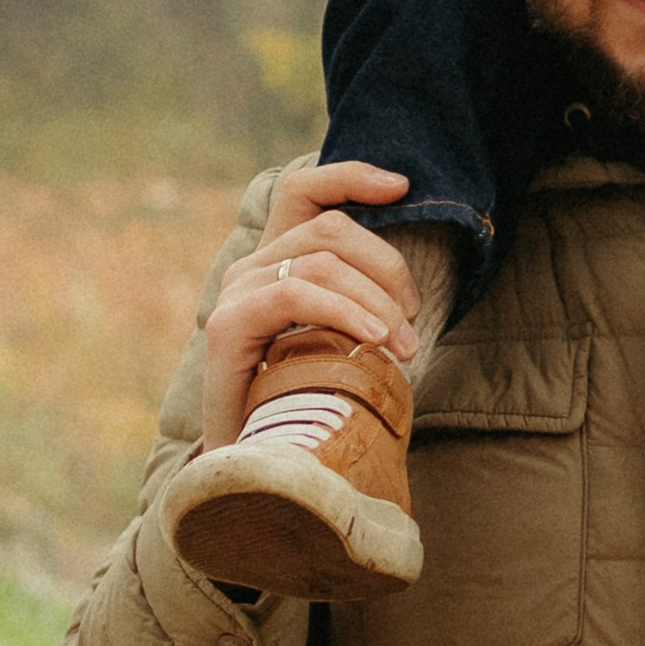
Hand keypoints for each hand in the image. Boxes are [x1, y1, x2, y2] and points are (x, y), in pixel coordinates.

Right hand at [198, 164, 417, 443]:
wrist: (256, 468)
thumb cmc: (309, 409)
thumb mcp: (344, 348)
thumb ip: (362, 311)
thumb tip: (415, 300)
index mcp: (278, 265)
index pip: (305, 192)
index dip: (350, 177)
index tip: (402, 186)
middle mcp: (250, 271)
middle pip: (329, 228)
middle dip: (387, 267)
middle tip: (415, 323)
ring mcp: (235, 294)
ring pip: (320, 261)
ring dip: (375, 300)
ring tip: (404, 346)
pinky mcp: (229, 325)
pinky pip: (296, 294)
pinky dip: (344, 311)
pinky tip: (373, 341)